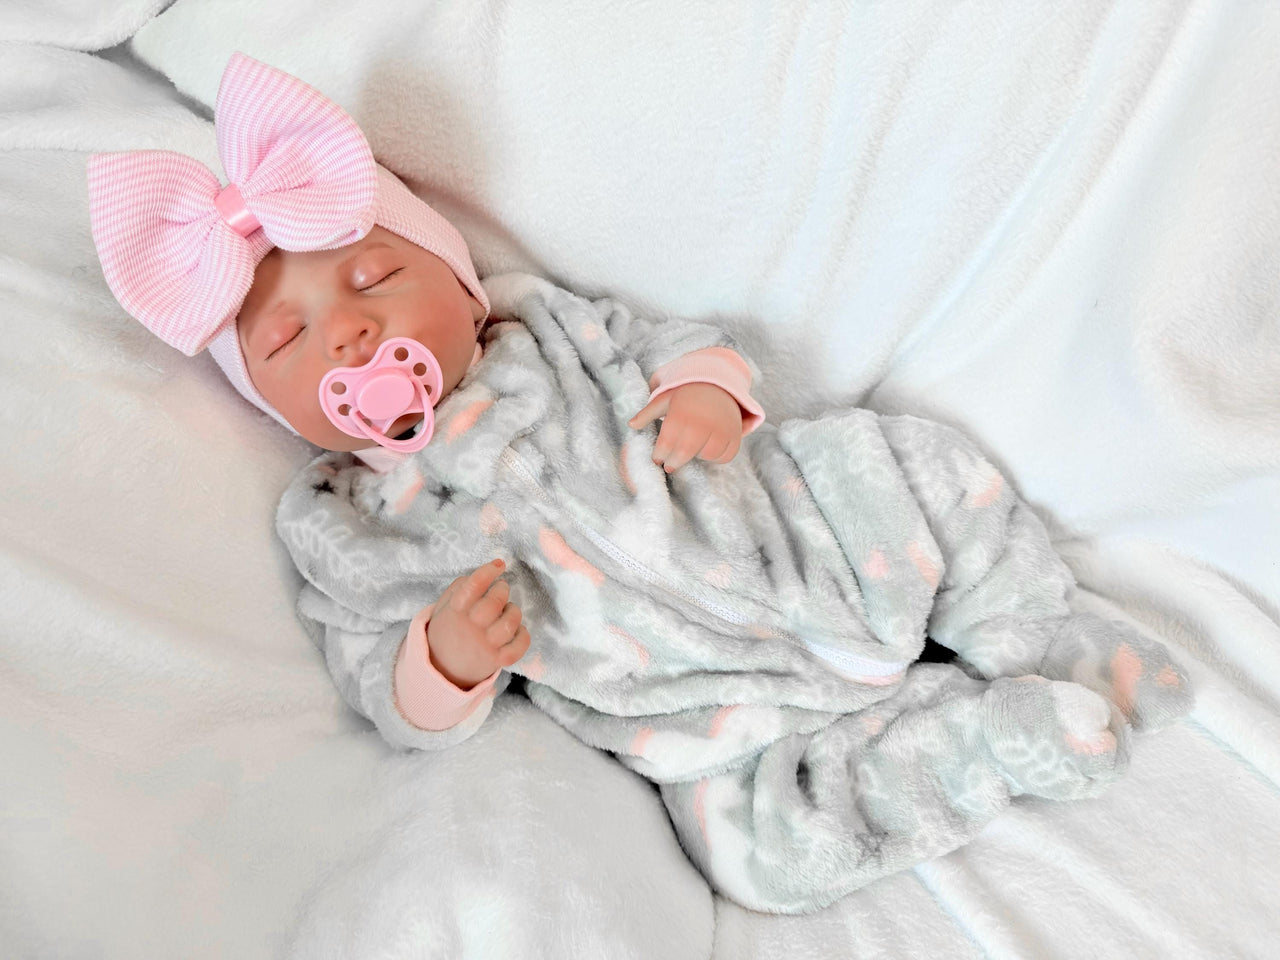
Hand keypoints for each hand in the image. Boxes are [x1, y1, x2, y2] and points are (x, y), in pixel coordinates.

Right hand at [425, 559, 530, 688]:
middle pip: (494, 603)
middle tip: (501, 588)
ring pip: (509, 624)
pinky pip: (519, 647)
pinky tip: (516, 630)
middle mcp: (470, 628)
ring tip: (508, 610)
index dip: (489, 571)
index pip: (473, 586)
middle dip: (502, 589)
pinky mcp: (497, 660)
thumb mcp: (443, 608)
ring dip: (513, 611)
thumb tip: (483, 574)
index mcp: (455, 611)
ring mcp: (484, 646)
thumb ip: (458, 588)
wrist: (441, 670)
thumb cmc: (447, 631)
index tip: (499, 565)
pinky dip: (523, 635)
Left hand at [628, 382, 742, 472]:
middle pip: (684, 454)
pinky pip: (723, 457)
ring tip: (691, 449)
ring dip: (696, 456)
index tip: (657, 458)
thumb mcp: (665, 399)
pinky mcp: (734, 436)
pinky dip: (715, 456)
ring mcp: (721, 429)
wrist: (719, 385)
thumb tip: (631, 425)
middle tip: (669, 464)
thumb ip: (647, 413)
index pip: (666, 444)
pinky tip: (707, 447)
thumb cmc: (686, 396)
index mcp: (681, 414)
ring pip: (705, 456)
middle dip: (673, 462)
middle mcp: (702, 422)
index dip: (659, 455)